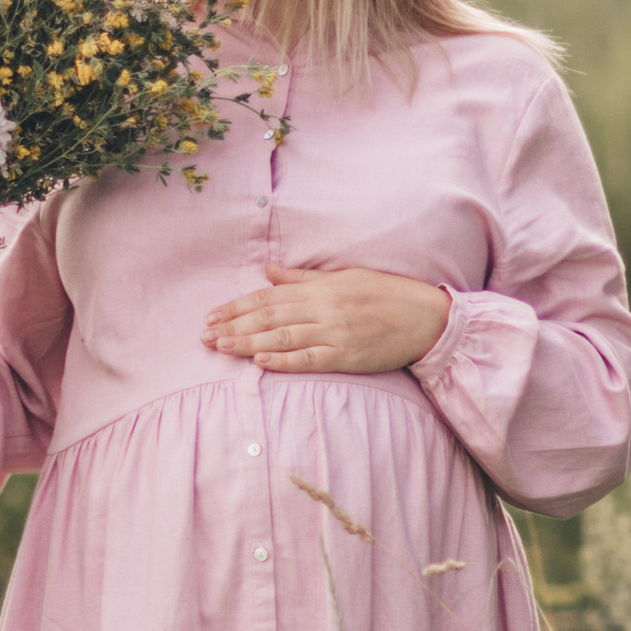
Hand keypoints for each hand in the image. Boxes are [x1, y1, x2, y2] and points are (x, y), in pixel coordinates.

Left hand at [204, 264, 450, 375]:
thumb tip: (267, 269)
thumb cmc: (386, 295)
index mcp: (321, 289)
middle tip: (204, 336)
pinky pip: (310, 359)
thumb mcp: (344, 278)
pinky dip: (284, 360)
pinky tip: (261, 361)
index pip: (269, 297)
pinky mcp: (347, 356)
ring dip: (248, 342)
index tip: (212, 315)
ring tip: (221, 347)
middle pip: (269, 316)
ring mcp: (335, 332)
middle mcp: (324, 308)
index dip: (237, 306)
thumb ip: (303, 278)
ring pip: (283, 336)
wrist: (426, 318)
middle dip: (234, 326)